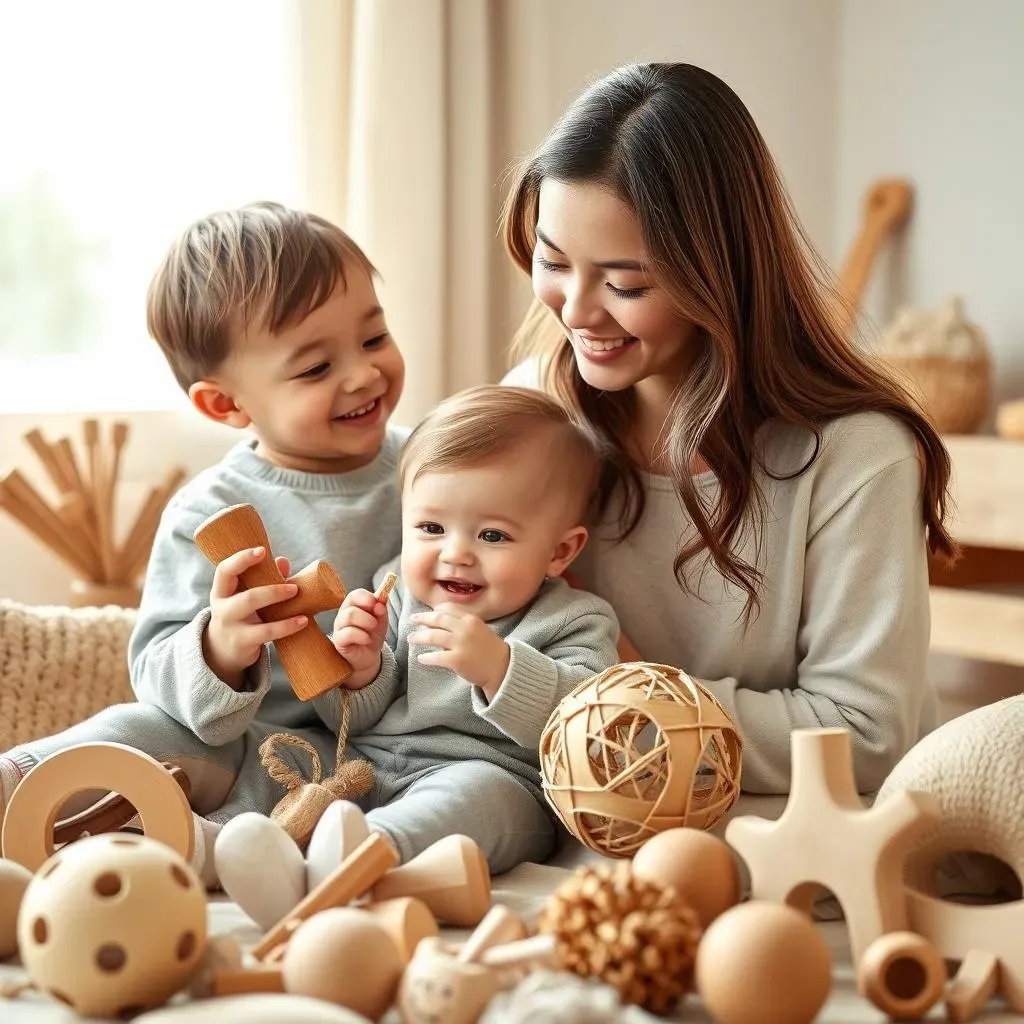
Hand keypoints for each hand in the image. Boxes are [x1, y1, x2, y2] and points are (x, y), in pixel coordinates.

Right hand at [203, 547, 303, 688]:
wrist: (222, 652)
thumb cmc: (239, 616)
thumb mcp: (243, 596)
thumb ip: (263, 579)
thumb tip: (282, 561)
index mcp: (221, 591)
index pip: (224, 571)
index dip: (241, 559)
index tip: (262, 550)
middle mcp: (222, 609)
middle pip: (247, 597)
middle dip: (272, 591)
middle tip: (293, 588)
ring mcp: (231, 627)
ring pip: (255, 615)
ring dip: (279, 605)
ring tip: (298, 599)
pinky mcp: (242, 643)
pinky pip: (266, 633)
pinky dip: (287, 626)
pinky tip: (302, 621)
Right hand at [332, 588, 386, 688]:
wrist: (368, 657)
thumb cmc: (372, 635)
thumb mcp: (381, 621)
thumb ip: (382, 610)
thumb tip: (383, 598)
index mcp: (354, 606)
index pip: (355, 595)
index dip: (367, 597)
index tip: (376, 603)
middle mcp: (344, 614)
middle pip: (352, 606)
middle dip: (368, 614)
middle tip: (375, 623)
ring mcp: (339, 628)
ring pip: (349, 616)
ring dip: (366, 622)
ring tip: (372, 630)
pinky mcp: (339, 641)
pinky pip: (347, 634)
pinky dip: (361, 635)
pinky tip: (367, 639)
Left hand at [408, 603, 509, 698]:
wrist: (503, 668)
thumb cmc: (491, 650)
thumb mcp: (480, 629)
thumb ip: (464, 624)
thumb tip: (444, 621)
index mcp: (471, 619)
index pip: (448, 608)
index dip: (435, 610)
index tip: (427, 613)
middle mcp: (464, 629)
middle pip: (437, 619)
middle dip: (422, 619)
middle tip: (412, 620)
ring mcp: (461, 644)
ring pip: (433, 636)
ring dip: (419, 637)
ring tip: (411, 639)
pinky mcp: (457, 660)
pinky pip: (436, 657)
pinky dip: (426, 657)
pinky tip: (421, 658)